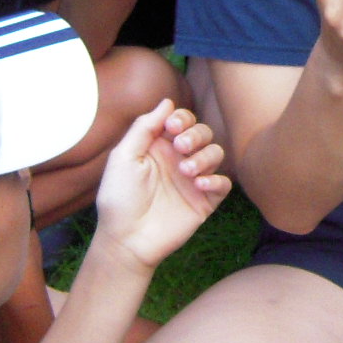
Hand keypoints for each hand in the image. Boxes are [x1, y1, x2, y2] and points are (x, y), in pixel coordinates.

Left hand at [92, 100, 229, 272]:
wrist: (127, 240)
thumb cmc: (119, 199)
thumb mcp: (124, 157)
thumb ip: (144, 127)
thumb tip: (167, 101)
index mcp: (159, 147)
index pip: (182, 121)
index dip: (182, 118)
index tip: (172, 128)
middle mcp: (179, 159)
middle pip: (203, 133)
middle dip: (196, 135)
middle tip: (180, 148)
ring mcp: (193, 180)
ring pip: (217, 154)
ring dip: (205, 156)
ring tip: (186, 171)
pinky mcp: (205, 201)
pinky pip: (224, 183)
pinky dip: (216, 179)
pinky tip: (199, 184)